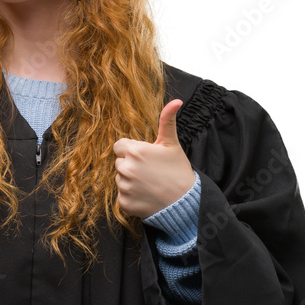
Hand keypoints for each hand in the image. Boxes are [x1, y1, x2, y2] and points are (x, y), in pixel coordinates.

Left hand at [113, 99, 195, 218]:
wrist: (185, 202)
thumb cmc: (178, 171)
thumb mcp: (172, 144)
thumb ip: (167, 121)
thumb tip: (176, 101)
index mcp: (135, 151)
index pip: (119, 146)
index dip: (132, 150)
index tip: (145, 157)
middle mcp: (125, 168)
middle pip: (119, 162)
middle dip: (131, 165)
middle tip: (150, 171)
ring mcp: (124, 187)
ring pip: (120, 179)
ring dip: (130, 181)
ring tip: (149, 184)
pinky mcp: (124, 203)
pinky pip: (122, 196)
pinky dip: (131, 196)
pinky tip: (146, 195)